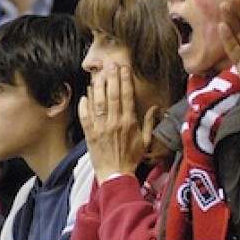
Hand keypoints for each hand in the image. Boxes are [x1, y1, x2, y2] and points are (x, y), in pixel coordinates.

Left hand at [80, 64, 156, 182]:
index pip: (127, 96)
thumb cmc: (131, 158)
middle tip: (110, 64)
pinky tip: (86, 94)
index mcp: (129, 123)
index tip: (124, 69)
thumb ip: (149, 123)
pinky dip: (84, 104)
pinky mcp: (90, 134)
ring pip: (98, 102)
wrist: (115, 175)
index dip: (125, 80)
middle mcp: (114, 123)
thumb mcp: (145, 141)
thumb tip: (154, 108)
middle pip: (112, 95)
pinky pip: (85, 116)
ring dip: (98, 86)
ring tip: (99, 74)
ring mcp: (100, 128)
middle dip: (111, 77)